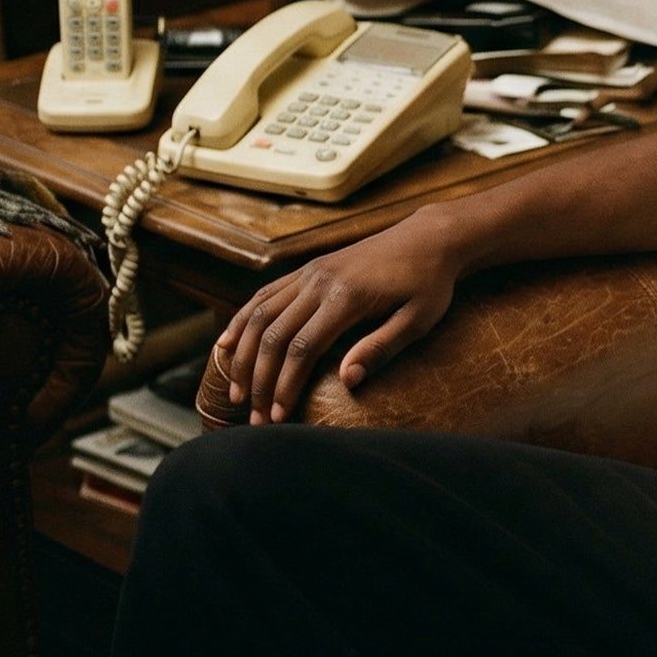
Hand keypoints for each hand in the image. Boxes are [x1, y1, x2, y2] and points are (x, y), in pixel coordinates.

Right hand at [217, 212, 463, 421]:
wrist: (428, 238)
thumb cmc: (429, 284)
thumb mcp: (418, 319)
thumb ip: (381, 348)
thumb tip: (346, 381)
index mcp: (347, 297)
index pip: (303, 348)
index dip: (285, 385)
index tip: (278, 417)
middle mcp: (320, 281)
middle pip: (273, 335)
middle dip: (258, 380)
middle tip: (254, 417)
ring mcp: (309, 273)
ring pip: (260, 315)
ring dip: (242, 355)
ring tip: (235, 392)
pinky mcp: (307, 270)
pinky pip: (264, 296)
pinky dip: (242, 320)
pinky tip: (227, 344)